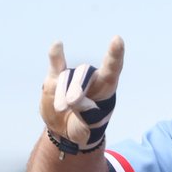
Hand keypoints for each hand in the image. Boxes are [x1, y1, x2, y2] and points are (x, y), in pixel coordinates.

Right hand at [39, 37, 123, 151]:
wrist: (65, 131)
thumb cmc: (85, 128)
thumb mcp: (89, 128)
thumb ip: (85, 115)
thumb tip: (73, 100)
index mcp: (106, 89)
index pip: (113, 68)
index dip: (115, 54)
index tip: (117, 40)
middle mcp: (90, 79)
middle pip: (85, 74)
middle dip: (77, 88)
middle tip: (72, 103)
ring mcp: (72, 77)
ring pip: (66, 78)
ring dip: (61, 94)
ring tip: (61, 108)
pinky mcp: (54, 80)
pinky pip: (56, 64)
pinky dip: (55, 55)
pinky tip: (57, 45)